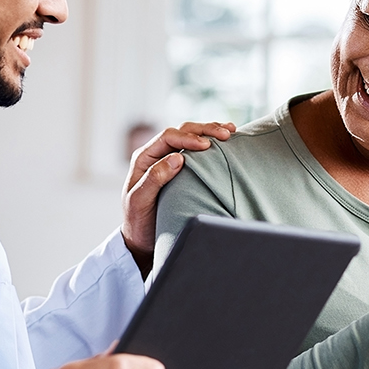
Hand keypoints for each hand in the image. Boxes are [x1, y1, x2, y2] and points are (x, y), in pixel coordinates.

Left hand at [121, 122, 234, 275]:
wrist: (140, 238)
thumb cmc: (138, 221)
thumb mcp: (140, 201)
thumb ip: (155, 178)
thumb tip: (178, 157)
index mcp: (143, 158)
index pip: (167, 137)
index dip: (188, 138)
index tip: (206, 145)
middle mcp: (156, 154)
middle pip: (181, 131)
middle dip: (204, 130)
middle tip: (226, 134)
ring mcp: (168, 160)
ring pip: (190, 136)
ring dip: (210, 131)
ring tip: (230, 131)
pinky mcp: (180, 168)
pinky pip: (195, 150)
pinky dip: (210, 143)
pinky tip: (226, 142)